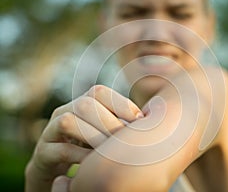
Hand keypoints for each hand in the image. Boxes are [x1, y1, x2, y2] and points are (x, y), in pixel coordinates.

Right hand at [25, 85, 142, 191]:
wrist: (58, 168)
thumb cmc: (89, 147)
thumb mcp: (105, 132)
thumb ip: (120, 123)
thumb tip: (151, 118)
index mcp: (81, 103)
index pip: (99, 92)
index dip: (121, 104)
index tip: (140, 121)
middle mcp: (65, 111)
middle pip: (86, 104)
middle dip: (110, 122)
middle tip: (126, 140)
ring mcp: (51, 131)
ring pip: (69, 121)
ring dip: (94, 137)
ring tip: (110, 152)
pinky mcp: (43, 152)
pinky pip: (60, 149)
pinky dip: (81, 156)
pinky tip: (94, 165)